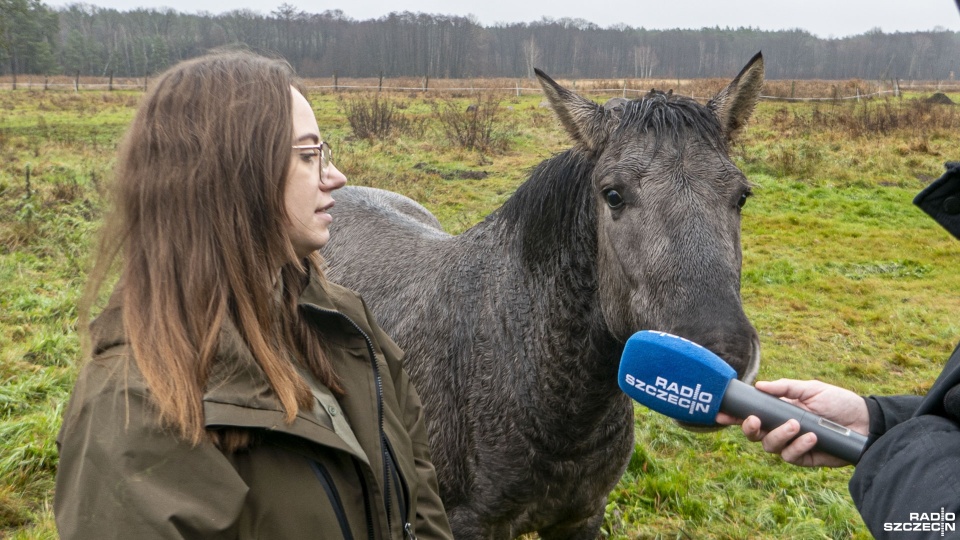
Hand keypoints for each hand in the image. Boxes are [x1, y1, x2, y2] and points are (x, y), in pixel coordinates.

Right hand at [716, 379, 868, 466]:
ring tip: (797, 424)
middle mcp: (781, 429)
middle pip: (754, 435)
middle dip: (749, 428)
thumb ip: (785, 388)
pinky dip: (799, 445)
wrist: (865, 422)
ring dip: (780, 435)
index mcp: (779, 412)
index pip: (752, 415)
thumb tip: (759, 386)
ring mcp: (792, 445)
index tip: (719, 414)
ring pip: (770, 447)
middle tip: (755, 420)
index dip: (733, 416)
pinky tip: (812, 436)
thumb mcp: (811, 389)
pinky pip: (792, 456)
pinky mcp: (805, 458)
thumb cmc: (838, 402)